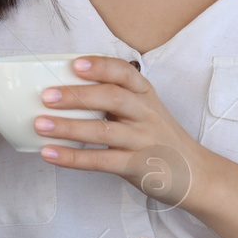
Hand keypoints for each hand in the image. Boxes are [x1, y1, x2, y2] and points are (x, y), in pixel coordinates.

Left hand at [33, 56, 206, 208]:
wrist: (196, 174)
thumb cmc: (160, 138)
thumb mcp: (145, 111)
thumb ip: (116, 99)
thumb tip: (65, 90)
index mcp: (145, 95)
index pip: (124, 73)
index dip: (99, 66)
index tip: (74, 63)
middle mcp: (146, 115)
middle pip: (113, 98)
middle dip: (77, 95)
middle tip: (46, 96)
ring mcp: (143, 141)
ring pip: (104, 131)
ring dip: (69, 127)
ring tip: (40, 125)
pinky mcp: (137, 167)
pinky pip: (101, 161)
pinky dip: (73, 158)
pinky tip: (51, 153)